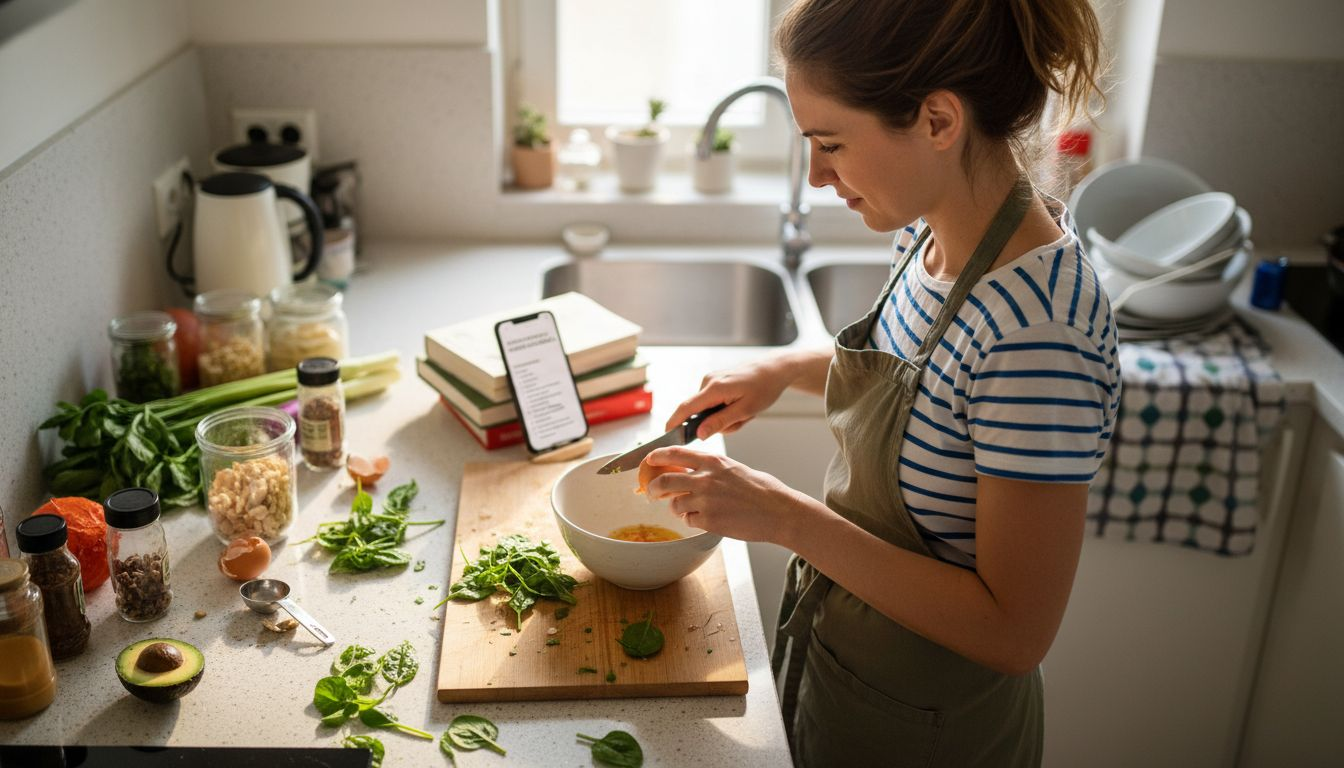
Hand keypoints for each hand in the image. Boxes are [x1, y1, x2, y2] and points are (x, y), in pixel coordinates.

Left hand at [643, 446, 804, 543]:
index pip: (674, 453)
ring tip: (691, 510)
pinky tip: (707, 520)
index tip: (649, 460)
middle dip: (654, 488)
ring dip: (678, 509)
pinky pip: (689, 521)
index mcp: (712, 461)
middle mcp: (705, 478)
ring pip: (675, 505)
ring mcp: (705, 500)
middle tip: (652, 493)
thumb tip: (692, 472)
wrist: (778, 512)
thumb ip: (712, 469)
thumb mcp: (734, 468)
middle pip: (664, 481)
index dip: (657, 456)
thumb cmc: (762, 490)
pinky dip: (693, 521)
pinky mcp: (708, 520)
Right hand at [663, 356, 794, 438]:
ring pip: (708, 410)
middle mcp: (708, 382)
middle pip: (699, 413)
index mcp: (714, 388)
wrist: (774, 369)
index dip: (674, 423)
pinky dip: (726, 409)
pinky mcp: (715, 382)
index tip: (666, 436)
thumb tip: (699, 434)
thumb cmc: (764, 388)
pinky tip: (741, 404)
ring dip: (725, 417)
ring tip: (745, 411)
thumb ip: (720, 422)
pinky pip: (713, 403)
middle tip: (742, 420)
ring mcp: (711, 380)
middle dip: (718, 423)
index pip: (686, 409)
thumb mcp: (745, 410)